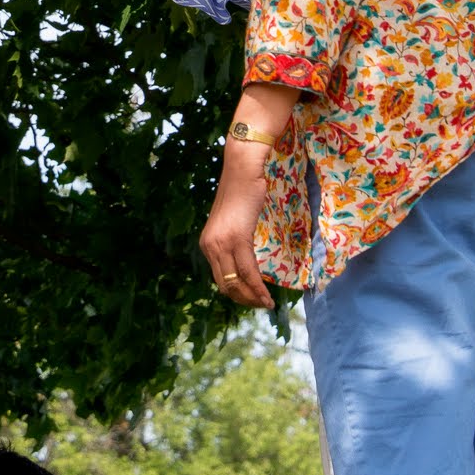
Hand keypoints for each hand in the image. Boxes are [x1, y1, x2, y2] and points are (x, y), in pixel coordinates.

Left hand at [200, 147, 272, 307]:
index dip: (236, 293)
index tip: (252, 300)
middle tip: (261, 306)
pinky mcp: (236, 239)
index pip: (220, 279)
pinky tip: (267, 297)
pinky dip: (258, 287)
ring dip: (252, 298)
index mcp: (207, 244)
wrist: (242, 168)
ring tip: (266, 305)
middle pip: (225, 286)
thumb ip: (234, 240)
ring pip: (237, 282)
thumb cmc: (243, 190)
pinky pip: (248, 271)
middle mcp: (209, 246)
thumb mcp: (234, 221)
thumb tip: (245, 255)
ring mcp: (221, 243)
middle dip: (244, 300)